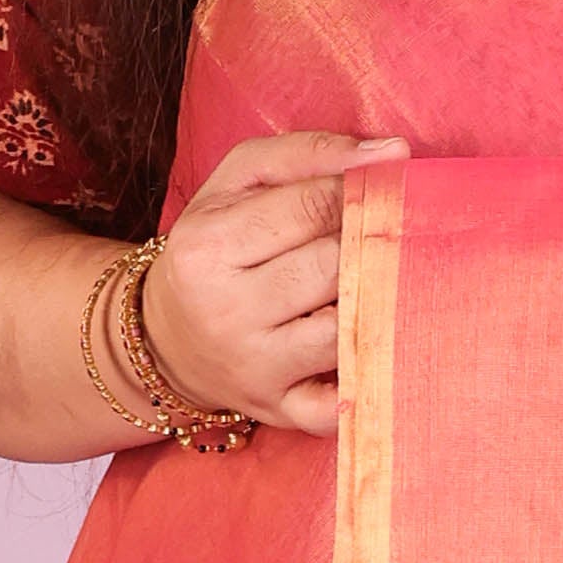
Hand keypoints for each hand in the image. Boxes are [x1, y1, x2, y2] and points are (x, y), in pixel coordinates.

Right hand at [139, 133, 401, 439]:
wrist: (166, 340)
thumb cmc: (215, 249)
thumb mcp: (236, 184)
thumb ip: (306, 154)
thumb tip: (392, 152)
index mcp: (210, 245)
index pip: (311, 207)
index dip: (362, 192)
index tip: (386, 187)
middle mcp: (228, 310)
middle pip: (332, 267)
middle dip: (372, 245)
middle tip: (397, 234)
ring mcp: (256, 367)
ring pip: (344, 331)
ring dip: (377, 303)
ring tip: (388, 282)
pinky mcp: (280, 410)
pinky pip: (336, 408)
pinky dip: (365, 385)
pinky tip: (379, 355)